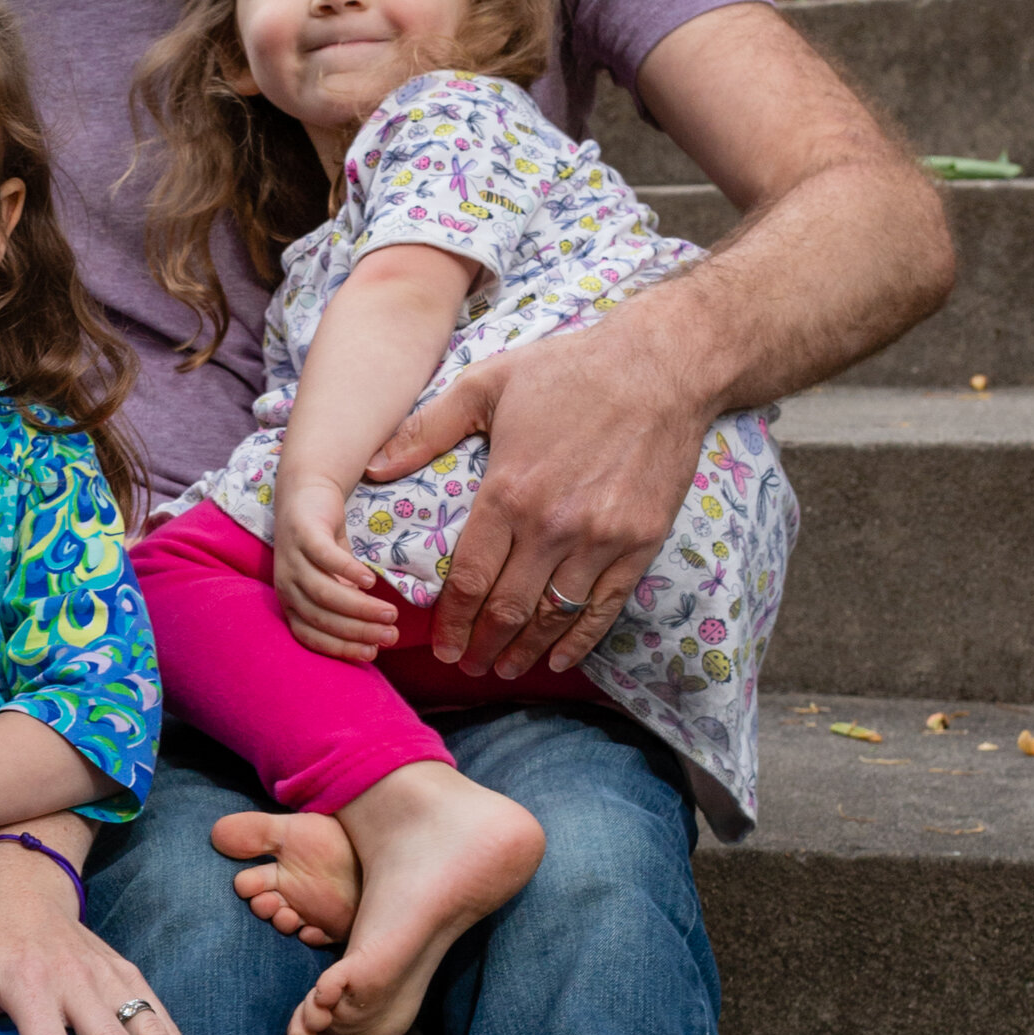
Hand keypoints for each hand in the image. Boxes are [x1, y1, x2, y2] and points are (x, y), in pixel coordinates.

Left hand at [273, 481, 398, 662]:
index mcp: (291, 602)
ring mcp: (291, 559)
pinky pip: (324, 557)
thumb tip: (372, 638)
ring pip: (324, 592)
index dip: (341, 648)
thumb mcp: (335, 580)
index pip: (311, 635)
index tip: (373, 654)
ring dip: (359, 607)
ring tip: (390, 613)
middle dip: (358, 631)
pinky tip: (371, 581)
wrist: (307, 492)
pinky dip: (347, 571)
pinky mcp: (302, 533)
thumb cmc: (323, 544)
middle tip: (391, 635)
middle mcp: (286, 584)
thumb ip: (347, 605)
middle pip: (320, 616)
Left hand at [363, 316, 709, 679]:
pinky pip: (603, 607)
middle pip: (508, 608)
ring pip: (553, 616)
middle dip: (482, 645)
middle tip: (467, 666)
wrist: (661, 367)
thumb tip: (372, 467)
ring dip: (525, 650)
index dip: (452, 621)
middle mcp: (552, 525)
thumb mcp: (486, 384)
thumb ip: (427, 430)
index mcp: (508, 492)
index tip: (441, 644)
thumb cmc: (568, 371)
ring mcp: (600, 539)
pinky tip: (558, 658)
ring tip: (504, 668)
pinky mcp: (640, 542)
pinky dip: (579, 640)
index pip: (470, 579)